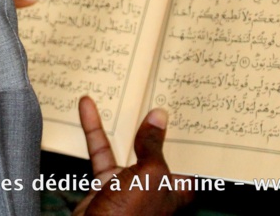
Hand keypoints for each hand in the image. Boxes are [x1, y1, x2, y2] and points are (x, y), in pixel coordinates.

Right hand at [72, 97, 192, 215]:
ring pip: (128, 145)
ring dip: (123, 122)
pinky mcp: (106, 183)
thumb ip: (153, 145)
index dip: (192, 133)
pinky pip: (101, 151)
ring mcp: (130, 184)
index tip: (191, 106)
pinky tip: (87, 108)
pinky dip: (94, 130)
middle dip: (157, 121)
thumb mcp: (150, 175)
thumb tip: (158, 118)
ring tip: (124, 94)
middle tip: (159, 90)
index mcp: (177, 188)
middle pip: (159, 146)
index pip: (190, 156)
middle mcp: (156, 185)